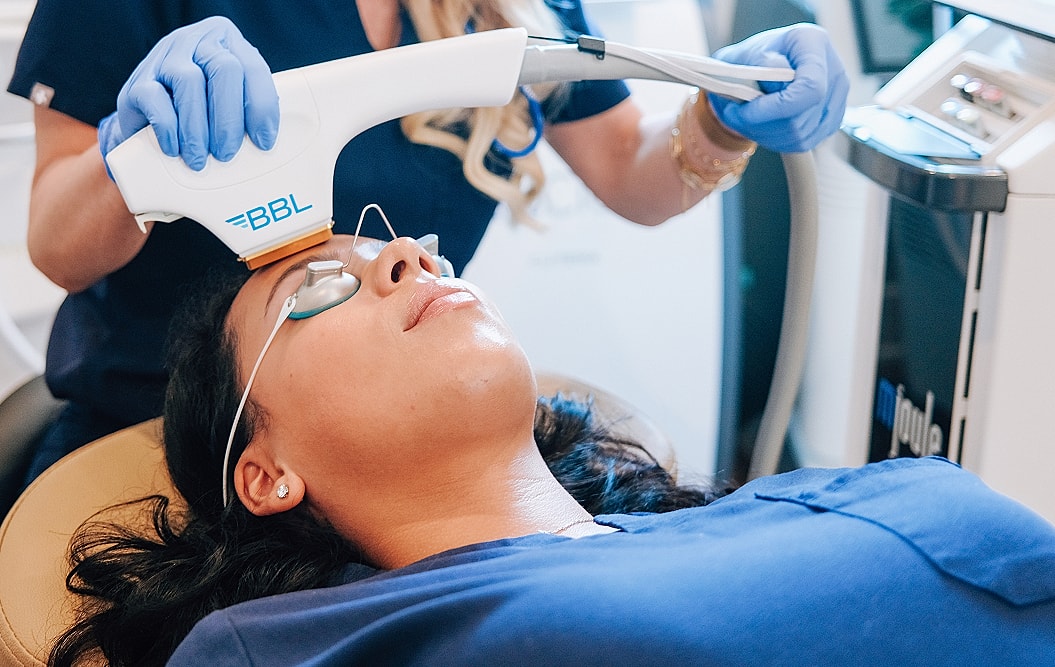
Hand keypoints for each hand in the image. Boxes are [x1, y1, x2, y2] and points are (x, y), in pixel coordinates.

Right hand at [98, 16, 278, 173]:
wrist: (149, 115)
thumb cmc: (202, 110)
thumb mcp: (230, 100)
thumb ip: (248, 109)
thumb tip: (266, 144)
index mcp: (227, 43)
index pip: (253, 67)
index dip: (261, 106)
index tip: (263, 141)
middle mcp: (196, 42)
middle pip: (224, 69)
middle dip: (229, 119)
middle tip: (227, 154)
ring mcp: (164, 56)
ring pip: (188, 81)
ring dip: (197, 128)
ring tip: (200, 159)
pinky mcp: (137, 81)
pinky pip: (154, 98)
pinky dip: (168, 127)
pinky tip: (174, 149)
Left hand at [708, 23, 848, 152]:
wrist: (756, 69)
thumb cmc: (748, 60)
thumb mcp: (742, 55)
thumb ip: (758, 64)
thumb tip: (776, 75)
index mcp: (812, 42)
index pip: (810, 87)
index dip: (776, 108)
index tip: (745, 111)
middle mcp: (832, 68)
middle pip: (802, 117)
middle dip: (762, 124)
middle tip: (735, 116)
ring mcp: (837, 95)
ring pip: (801, 135)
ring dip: (766, 134)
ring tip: (746, 119)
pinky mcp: (832, 118)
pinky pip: (804, 143)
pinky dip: (777, 141)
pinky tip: (763, 125)